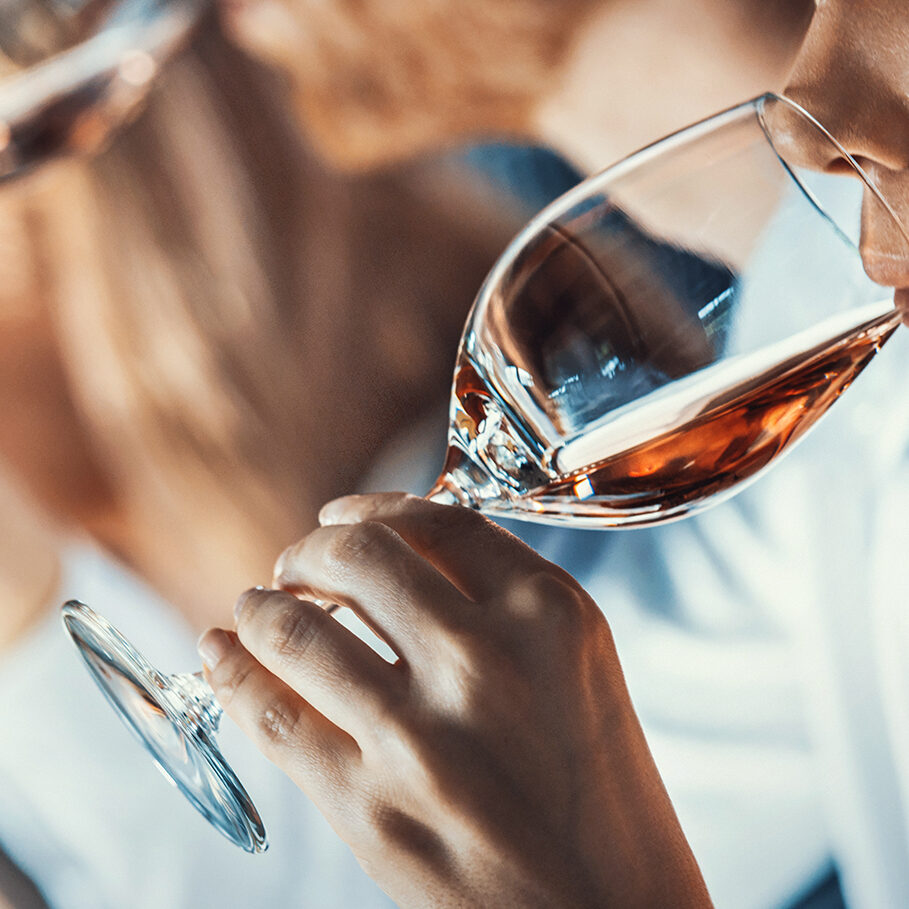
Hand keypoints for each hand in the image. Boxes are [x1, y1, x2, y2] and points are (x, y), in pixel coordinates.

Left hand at [198, 493, 709, 907]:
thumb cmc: (597, 789)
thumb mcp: (578, 665)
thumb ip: (500, 603)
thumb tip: (393, 556)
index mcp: (550, 614)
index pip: (437, 521)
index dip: (373, 508)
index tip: (342, 516)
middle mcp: (487, 660)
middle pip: (358, 556)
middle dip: (310, 549)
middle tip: (296, 564)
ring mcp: (423, 736)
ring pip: (298, 630)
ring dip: (261, 606)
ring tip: (254, 606)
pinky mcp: (372, 808)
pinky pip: (274, 716)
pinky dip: (232, 671)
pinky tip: (220, 652)